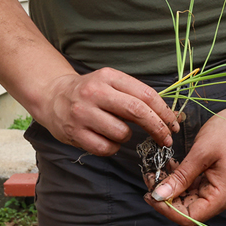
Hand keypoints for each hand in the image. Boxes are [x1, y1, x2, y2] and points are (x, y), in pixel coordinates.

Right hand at [38, 68, 180, 155]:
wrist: (52, 96)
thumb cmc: (90, 93)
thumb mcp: (110, 83)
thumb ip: (135, 95)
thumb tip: (168, 116)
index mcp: (107, 77)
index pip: (145, 94)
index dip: (164, 112)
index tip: (174, 124)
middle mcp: (94, 93)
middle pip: (137, 111)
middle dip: (157, 128)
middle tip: (167, 139)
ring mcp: (83, 113)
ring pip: (122, 133)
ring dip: (127, 137)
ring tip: (118, 131)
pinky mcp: (74, 133)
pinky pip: (106, 148)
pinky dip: (112, 147)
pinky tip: (106, 139)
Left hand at [143, 103, 225, 225]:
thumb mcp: (202, 153)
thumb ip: (180, 177)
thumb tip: (159, 196)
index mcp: (222, 196)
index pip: (189, 218)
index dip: (167, 209)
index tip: (150, 193)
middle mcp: (223, 199)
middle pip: (188, 211)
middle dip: (167, 198)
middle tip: (150, 177)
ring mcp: (221, 191)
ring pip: (190, 200)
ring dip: (172, 188)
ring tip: (158, 170)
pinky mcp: (218, 181)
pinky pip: (196, 188)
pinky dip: (182, 180)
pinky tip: (172, 166)